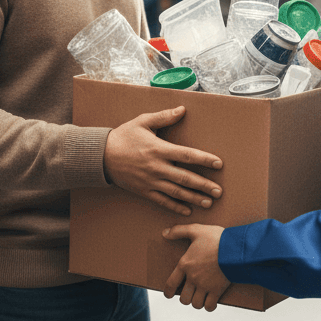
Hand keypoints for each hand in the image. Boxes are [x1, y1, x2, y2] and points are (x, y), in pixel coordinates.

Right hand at [103, 107, 222, 215]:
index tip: (219, 163)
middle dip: (203, 185)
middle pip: (185, 178)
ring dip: (193, 198)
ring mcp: (150, 181)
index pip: (187, 155)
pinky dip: (175, 206)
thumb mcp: (143, 121)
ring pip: (176, 192)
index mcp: (159, 149)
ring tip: (208, 202)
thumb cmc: (124, 136)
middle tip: (219, 191)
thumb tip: (183, 109)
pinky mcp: (143, 191)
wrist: (101, 156)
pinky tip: (187, 211)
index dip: (204, 159)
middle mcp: (156, 167)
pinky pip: (162, 201)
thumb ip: (164, 116)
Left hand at [162, 224, 228, 310]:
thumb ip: (179, 231)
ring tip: (200, 296)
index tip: (169, 295)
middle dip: (185, 297)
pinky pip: (209, 306)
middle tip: (190, 293)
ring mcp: (205, 286)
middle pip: (183, 298)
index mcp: (185, 264)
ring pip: (195, 304)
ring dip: (197, 302)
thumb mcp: (196, 230)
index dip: (167, 292)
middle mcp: (193, 278)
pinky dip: (209, 306)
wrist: (235, 247)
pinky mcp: (217, 290)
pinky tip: (211, 300)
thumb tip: (164, 233)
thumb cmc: (216, 238)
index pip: (170, 284)